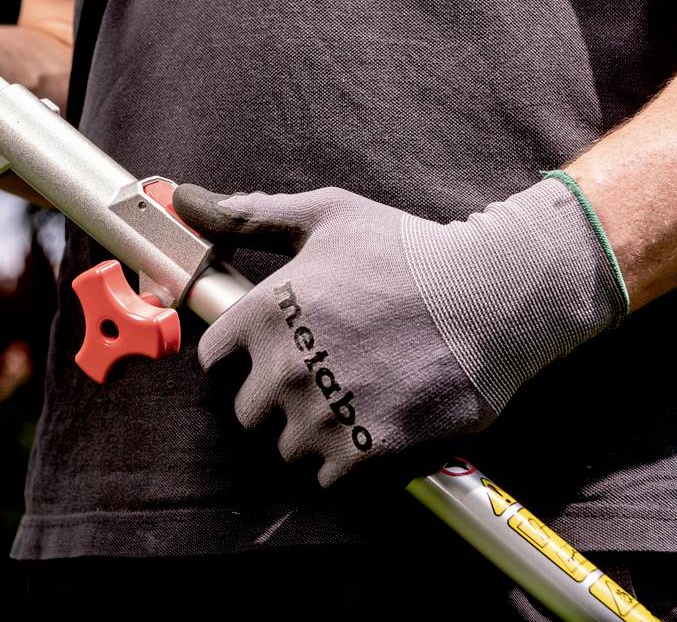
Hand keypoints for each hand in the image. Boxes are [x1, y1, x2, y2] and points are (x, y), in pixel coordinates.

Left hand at [174, 177, 626, 486]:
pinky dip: (346, 461)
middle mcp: (284, 368)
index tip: (268, 351)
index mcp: (265, 311)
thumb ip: (252, 215)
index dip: (239, 356)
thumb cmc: (408, 250)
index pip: (212, 359)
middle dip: (274, 398)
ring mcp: (324, 413)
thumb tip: (185, 198)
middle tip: (321, 376)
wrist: (491, 296)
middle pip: (246, 411)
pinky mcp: (366, 450)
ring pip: (287, 447)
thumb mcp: (328, 214)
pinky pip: (329, 477)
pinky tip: (372, 426)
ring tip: (352, 400)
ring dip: (311, 432)